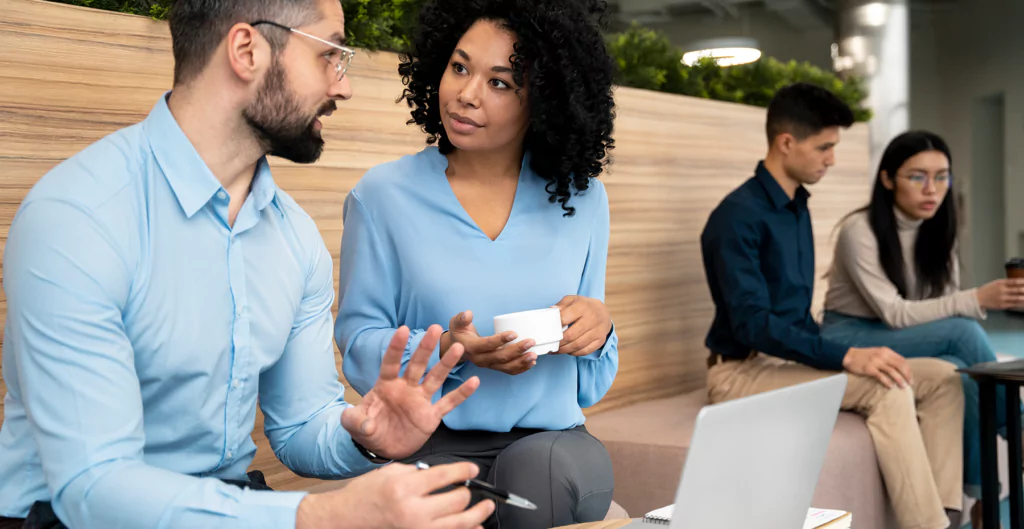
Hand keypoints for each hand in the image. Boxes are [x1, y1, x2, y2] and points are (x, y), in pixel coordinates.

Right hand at [295, 462, 493, 528]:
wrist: (346, 518)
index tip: (472, 469)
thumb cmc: (366, 493)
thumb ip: (419, 472)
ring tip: (486, 508)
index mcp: (405, 486)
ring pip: (460, 523)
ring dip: (478, 514)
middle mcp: (413, 509)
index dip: (465, 470)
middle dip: (468, 492)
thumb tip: (447, 475)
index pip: (447, 475)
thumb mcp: (391, 472)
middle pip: (458, 500)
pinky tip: (474, 526)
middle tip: (470, 487)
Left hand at [341, 325, 479, 459]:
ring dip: (446, 364)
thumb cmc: (367, 430)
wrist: (382, 449)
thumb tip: (362, 421)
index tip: (403, 330)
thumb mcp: (354, 425)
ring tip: (458, 348)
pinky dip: (461, 393)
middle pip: (417, 364)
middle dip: (425, 347)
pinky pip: (448, 402)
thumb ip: (354, 420)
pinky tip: (474, 381)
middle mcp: (405, 388)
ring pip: (435, 378)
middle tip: (435, 328)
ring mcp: (420, 401)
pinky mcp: (431, 416)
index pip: (391, 363)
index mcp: (386, 385)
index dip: (397, 347)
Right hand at [440, 310, 537, 375]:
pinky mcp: (494, 367)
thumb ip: (461, 318)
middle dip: (517, 350)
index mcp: (472, 348)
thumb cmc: (460, 333)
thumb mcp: (456, 323)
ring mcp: (488, 365)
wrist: (457, 349)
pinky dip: (521, 368)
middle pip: (500, 357)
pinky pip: (509, 371)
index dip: (501, 340)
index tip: (514, 333)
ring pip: (506, 367)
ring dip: (521, 362)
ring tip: (534, 355)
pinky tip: (531, 363)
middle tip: (531, 341)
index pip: (487, 345)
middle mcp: (480, 359)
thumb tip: (468, 313)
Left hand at [553, 296, 611, 355]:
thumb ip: (561, 305)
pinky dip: (574, 353)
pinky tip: (568, 351)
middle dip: (558, 343)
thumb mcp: (572, 299)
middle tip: (550, 345)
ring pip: (577, 345)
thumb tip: (551, 311)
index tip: (547, 332)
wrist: (603, 312)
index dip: (554, 327)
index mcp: (582, 307)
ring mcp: (597, 331)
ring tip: (556, 350)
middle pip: (570, 335)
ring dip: (564, 350)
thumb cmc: (584, 306)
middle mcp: (592, 319)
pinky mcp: (600, 340)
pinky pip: (585, 351)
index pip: (564, 319)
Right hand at [842, 346, 912, 388]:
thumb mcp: (878, 353)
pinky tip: (891, 387)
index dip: (908, 370)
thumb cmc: (864, 356)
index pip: (902, 360)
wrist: (848, 355)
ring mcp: (876, 362)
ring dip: (899, 380)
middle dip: (907, 375)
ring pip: (892, 371)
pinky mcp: (869, 368)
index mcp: (886, 351)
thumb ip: (888, 357)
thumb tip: (899, 368)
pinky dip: (887, 382)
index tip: (910, 377)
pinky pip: (881, 376)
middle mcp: (882, 355)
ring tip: (903, 387)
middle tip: (910, 383)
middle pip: (900, 366)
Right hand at [976, 278, 1023, 309]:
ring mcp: (1003, 298)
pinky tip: (1023, 303)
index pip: (1015, 281)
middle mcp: (1002, 290)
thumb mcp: (996, 283)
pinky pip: (1014, 304)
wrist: (978, 298)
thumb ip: (1007, 283)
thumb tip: (1019, 283)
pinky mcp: (1002, 305)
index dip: (1022, 282)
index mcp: (1000, 283)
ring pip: (1018, 298)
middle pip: (1018, 289)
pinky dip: (1021, 303)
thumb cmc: (988, 289)